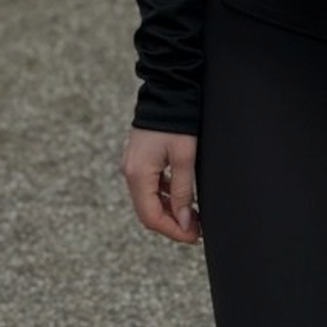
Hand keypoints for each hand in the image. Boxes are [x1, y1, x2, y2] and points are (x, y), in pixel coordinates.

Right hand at [121, 126, 200, 243]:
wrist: (168, 91)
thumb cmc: (177, 122)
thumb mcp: (185, 158)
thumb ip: (183, 192)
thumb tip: (185, 222)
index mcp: (138, 174)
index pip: (152, 217)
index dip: (174, 231)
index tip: (194, 236)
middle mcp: (130, 172)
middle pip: (148, 212)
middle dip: (172, 224)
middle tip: (197, 230)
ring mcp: (132, 166)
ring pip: (149, 201)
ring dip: (170, 211)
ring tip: (194, 216)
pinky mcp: (138, 160)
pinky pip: (150, 187)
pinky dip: (165, 196)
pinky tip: (184, 198)